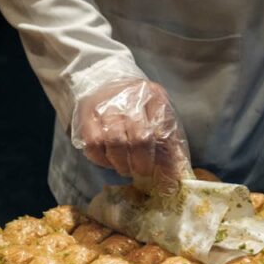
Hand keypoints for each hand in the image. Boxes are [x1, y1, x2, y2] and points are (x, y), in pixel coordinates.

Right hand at [71, 78, 191, 194]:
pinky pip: (93, 145)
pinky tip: (109, 160)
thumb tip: (177, 180)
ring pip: (114, 143)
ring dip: (122, 163)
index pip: (164, 134)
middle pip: (139, 138)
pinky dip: (102, 160)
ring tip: (126, 167)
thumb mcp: (160, 119)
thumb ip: (171, 146)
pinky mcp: (87, 117)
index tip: (164, 180)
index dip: (165, 161)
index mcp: (155, 97)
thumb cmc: (138, 109)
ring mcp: (106, 106)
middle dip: (142, 163)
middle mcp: (130, 98)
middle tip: (142, 171)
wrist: (103, 83)